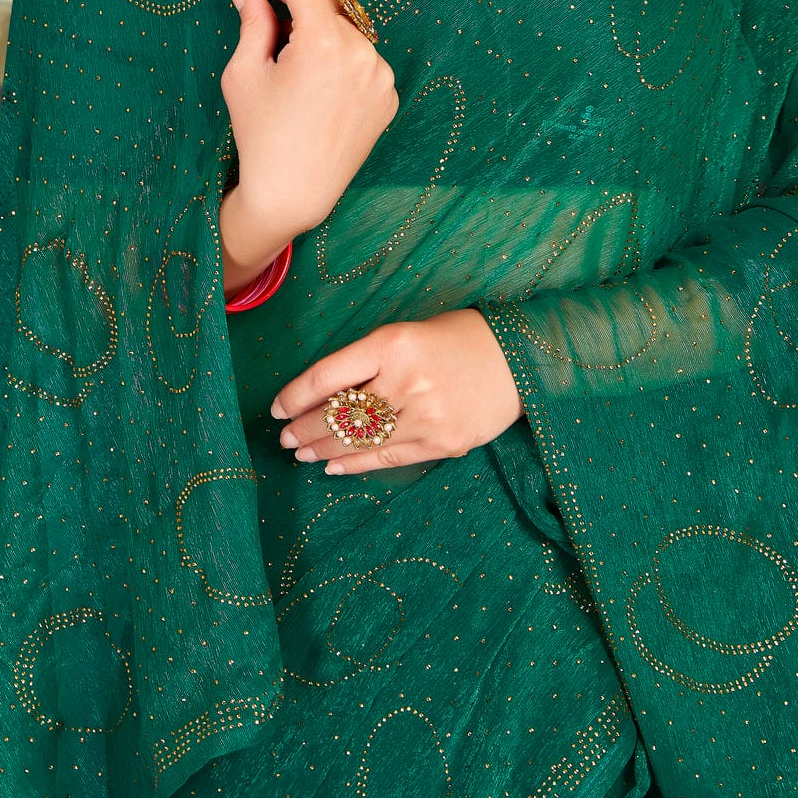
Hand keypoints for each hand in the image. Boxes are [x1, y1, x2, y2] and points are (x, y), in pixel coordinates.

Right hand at [219, 0, 399, 290]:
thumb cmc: (259, 134)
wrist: (293, 194)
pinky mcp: (389, 98)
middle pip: (328, 6)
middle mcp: (361, 55)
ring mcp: (381, 77)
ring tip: (290, 52)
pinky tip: (315, 80)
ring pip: (348, 32)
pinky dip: (341, 58)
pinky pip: (362, 61)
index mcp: (324, 45)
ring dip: (321, 30)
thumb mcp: (245, 74)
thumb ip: (253, 22)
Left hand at [270, 309, 525, 474]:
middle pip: (339, 413)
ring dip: (323, 449)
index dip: (296, 395)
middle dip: (305, 427)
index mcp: (394, 343)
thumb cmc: (460, 338)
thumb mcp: (410, 331)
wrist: (520, 358)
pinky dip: (355, 463)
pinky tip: (334, 465)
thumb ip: (371, 359)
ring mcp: (425, 416)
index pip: (328, 375)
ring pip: (359, 440)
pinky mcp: (442, 443)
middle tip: (285, 436)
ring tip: (302, 452)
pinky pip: (387, 458)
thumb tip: (325, 394)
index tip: (277, 408)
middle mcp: (406, 380)